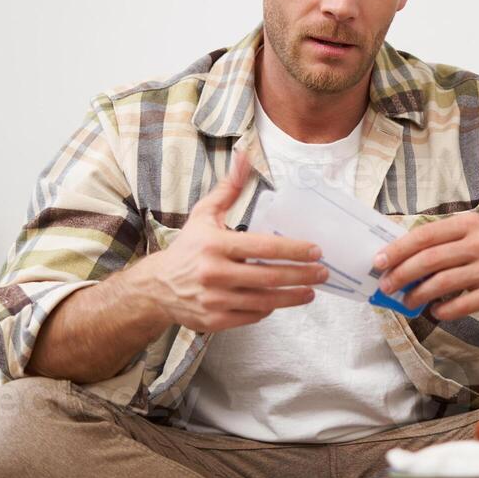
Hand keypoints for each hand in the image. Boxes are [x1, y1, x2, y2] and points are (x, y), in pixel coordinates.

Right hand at [127, 151, 328, 331]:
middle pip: (269, 276)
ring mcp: (215, 299)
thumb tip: (245, 157)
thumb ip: (229, 189)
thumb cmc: (188, 248)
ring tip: (311, 291)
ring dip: (292, 296)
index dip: (293, 250)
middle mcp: (214, 272)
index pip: (263, 247)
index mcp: (214, 244)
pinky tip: (281, 300)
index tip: (315, 251)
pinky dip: (269, 309)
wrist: (156, 288)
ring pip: (264, 300)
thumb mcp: (204, 214)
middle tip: (322, 272)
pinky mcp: (215, 321)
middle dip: (301, 275)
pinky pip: (252, 316)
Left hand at [373, 210, 478, 321]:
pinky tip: (435, 311)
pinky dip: (442, 310)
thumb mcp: (468, 241)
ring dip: (418, 294)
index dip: (398, 250)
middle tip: (387, 287)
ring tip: (407, 301)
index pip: (425, 235)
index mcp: (468, 225)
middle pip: (430, 258)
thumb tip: (397, 262)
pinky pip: (460, 305)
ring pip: (442, 282)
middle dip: (402, 274)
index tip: (379, 262)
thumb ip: (438, 246)